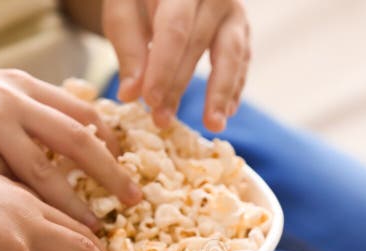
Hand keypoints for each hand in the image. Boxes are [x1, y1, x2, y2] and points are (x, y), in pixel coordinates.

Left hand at [103, 0, 250, 130]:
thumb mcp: (124, 12)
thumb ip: (128, 48)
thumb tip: (130, 94)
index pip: (174, 29)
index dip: (163, 68)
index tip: (150, 101)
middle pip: (198, 44)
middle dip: (178, 86)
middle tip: (162, 120)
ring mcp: (233, 10)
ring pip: (232, 53)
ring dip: (221, 93)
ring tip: (213, 125)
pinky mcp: (242, 28)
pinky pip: (242, 61)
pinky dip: (233, 88)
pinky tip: (222, 114)